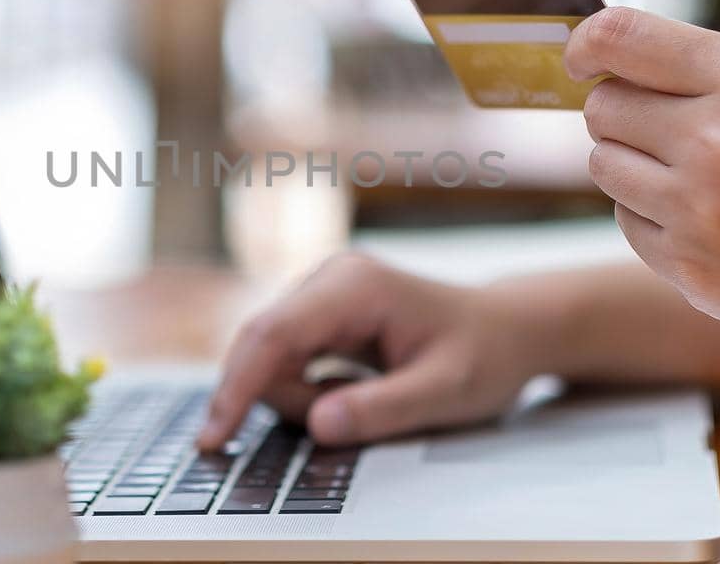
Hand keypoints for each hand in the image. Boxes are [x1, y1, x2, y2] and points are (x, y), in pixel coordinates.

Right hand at [196, 253, 558, 448]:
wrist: (507, 332)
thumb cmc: (485, 357)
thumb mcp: (447, 393)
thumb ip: (383, 409)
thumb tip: (317, 425)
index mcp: (355, 286)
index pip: (271, 335)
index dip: (236, 389)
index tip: (213, 440)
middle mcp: (329, 279)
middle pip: (261, 347)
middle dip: (282, 399)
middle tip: (345, 423)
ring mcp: (321, 294)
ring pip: (269, 359)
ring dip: (300, 398)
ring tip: (366, 403)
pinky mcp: (320, 315)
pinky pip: (286, 361)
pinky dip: (306, 391)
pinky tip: (351, 394)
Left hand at [563, 7, 719, 413]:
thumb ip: (712, 78)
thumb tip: (611, 64)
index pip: (619, 36)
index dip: (587, 45)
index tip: (582, 60)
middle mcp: (717, 136)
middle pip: (603, 106)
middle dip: (623, 114)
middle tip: (667, 132)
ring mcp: (697, 206)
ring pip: (604, 165)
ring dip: (632, 167)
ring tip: (696, 180)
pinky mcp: (687, 265)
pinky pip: (626, 221)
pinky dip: (652, 219)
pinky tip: (710, 226)